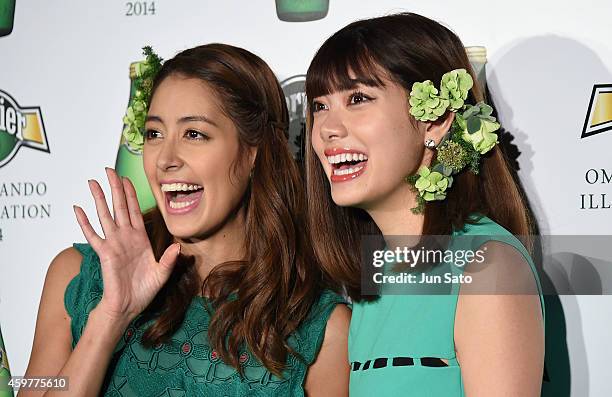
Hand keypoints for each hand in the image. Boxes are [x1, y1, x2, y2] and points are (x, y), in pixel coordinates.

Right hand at [73, 167, 179, 322]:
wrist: (129, 306)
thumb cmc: (144, 290)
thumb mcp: (162, 274)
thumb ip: (169, 260)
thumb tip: (178, 246)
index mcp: (140, 239)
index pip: (135, 210)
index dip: (131, 194)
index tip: (126, 179)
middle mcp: (126, 237)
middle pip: (119, 206)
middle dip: (115, 188)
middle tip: (108, 170)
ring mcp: (114, 243)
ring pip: (105, 215)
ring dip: (99, 198)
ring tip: (92, 182)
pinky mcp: (105, 253)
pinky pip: (93, 235)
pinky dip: (85, 222)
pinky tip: (78, 209)